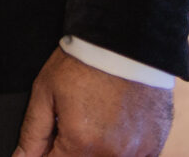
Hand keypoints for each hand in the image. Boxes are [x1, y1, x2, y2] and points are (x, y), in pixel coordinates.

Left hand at [14, 47, 171, 156]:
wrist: (124, 43)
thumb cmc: (83, 64)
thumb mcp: (45, 93)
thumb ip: (33, 133)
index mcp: (82, 144)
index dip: (46, 154)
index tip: (47, 143)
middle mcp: (113, 154)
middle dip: (71, 148)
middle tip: (72, 121)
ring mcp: (138, 151)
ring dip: (96, 148)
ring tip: (93, 118)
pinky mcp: (155, 144)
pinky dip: (120, 148)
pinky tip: (114, 125)